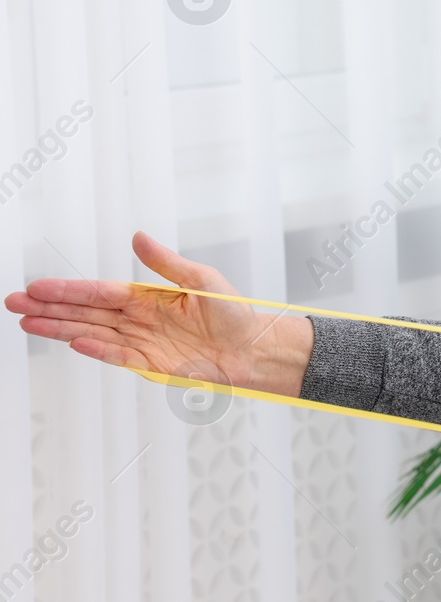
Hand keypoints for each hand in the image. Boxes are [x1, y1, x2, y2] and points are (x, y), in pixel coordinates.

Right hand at [4, 232, 312, 396]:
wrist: (255, 349)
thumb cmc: (236, 313)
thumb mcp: (202, 279)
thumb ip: (167, 263)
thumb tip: (138, 237)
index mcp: (149, 297)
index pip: (100, 292)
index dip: (68, 289)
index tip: (37, 286)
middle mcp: (139, 320)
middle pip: (86, 313)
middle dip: (50, 308)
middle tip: (14, 304)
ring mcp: (143, 343)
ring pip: (92, 333)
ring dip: (60, 329)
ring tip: (28, 323)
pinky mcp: (152, 365)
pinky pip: (118, 356)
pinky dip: (97, 349)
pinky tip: (73, 341)